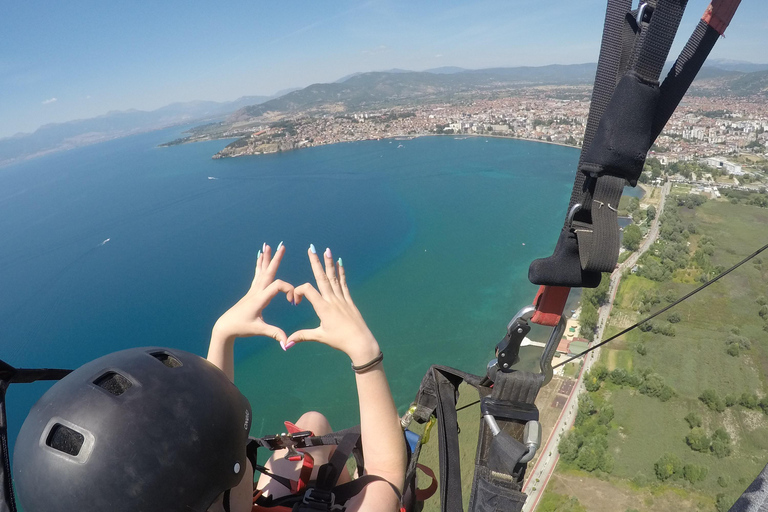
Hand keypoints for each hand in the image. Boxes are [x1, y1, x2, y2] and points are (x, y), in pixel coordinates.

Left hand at [212, 243, 294, 346]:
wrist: (225, 326)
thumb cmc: (241, 327)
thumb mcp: (259, 330)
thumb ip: (274, 334)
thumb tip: (286, 344)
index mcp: (260, 298)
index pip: (277, 286)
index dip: (289, 291)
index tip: (293, 303)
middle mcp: (256, 291)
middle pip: (268, 271)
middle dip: (276, 259)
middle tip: (282, 245)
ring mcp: (253, 290)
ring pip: (262, 271)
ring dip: (267, 258)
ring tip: (268, 246)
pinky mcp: (251, 292)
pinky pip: (257, 275)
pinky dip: (260, 265)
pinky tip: (260, 257)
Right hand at [287, 245, 379, 364]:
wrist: (360, 342)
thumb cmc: (340, 340)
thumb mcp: (320, 337)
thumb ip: (302, 336)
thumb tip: (286, 343)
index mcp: (323, 308)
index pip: (308, 290)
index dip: (298, 291)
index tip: (295, 301)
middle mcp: (332, 300)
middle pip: (322, 277)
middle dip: (316, 262)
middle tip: (311, 248)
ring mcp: (342, 299)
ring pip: (333, 278)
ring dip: (329, 263)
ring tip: (327, 250)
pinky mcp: (349, 301)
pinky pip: (344, 284)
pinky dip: (341, 273)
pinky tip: (339, 263)